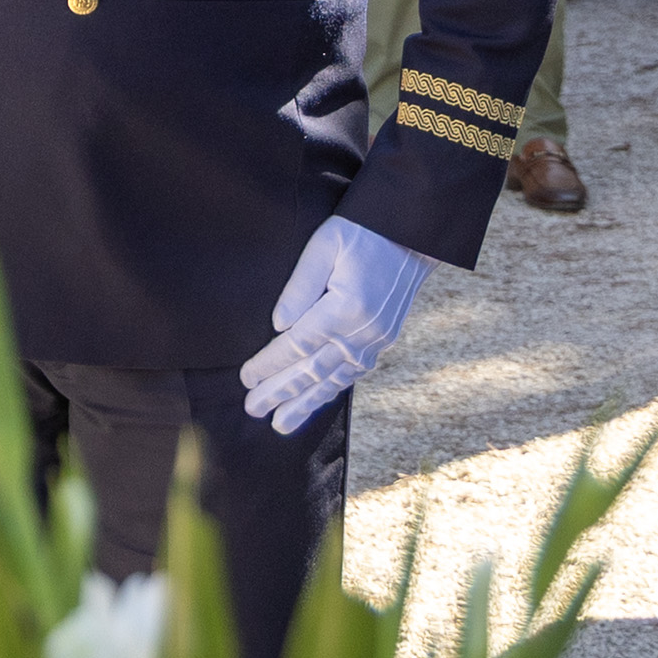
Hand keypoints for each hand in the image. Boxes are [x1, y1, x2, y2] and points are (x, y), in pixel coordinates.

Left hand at [237, 215, 432, 433]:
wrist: (412, 235)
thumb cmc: (362, 234)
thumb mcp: (325, 245)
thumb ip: (299, 286)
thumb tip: (277, 325)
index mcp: (345, 308)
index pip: (297, 345)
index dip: (269, 364)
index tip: (246, 378)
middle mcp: (362, 332)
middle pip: (313, 370)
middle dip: (280, 392)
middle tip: (253, 409)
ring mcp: (376, 340)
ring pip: (335, 379)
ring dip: (306, 403)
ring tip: (280, 423)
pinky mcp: (383, 340)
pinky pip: (353, 373)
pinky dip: (332, 390)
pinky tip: (315, 402)